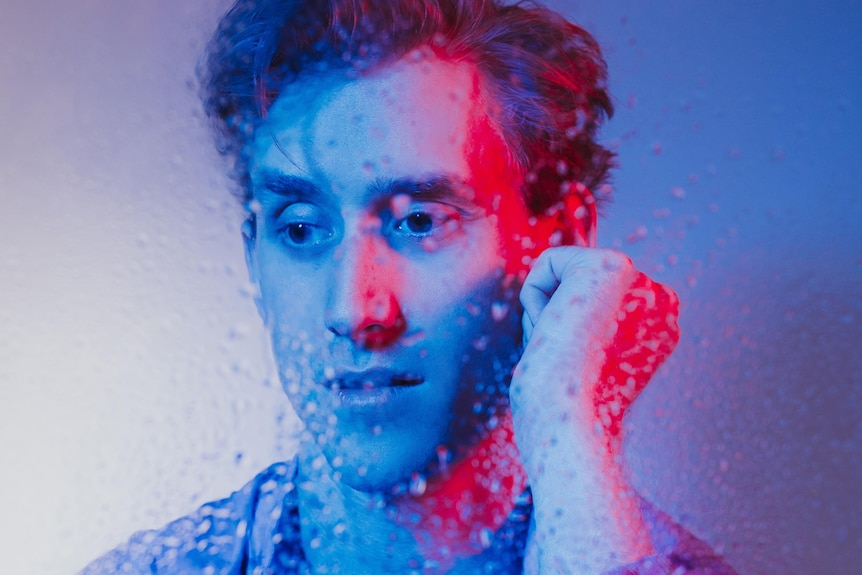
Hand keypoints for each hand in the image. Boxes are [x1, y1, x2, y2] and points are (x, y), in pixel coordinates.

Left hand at [510, 246, 679, 573]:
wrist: (570, 427)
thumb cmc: (565, 413)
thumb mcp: (587, 363)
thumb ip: (590, 328)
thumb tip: (561, 307)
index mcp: (662, 327)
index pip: (593, 302)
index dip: (569, 333)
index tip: (576, 367)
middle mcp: (662, 301)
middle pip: (576, 284)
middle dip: (556, 320)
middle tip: (565, 359)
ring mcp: (642, 281)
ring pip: (562, 273)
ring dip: (544, 312)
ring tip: (561, 347)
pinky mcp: (613, 266)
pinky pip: (548, 262)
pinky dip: (533, 298)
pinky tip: (553, 330)